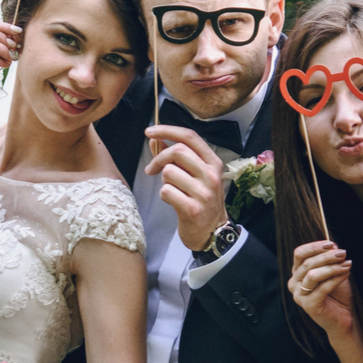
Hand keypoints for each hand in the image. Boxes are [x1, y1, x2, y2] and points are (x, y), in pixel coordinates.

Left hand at [143, 125, 226, 250]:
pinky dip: (164, 195)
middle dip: (158, 159)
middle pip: (177, 151)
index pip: (190, 136)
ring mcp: (203, 192)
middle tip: (151, 170)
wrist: (212, 233)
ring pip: (168, 172)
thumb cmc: (201, 201)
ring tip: (172, 190)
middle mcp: (211, 175)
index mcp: (213, 163)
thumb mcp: (195, 176)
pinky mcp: (192, 209)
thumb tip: (154, 140)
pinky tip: (173, 201)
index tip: (149, 131)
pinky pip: (166, 191)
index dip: (167, 130)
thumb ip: (176, 158)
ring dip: (163, 181)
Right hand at [288, 240, 354, 339]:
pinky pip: (322, 288)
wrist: (342, 317)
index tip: (331, 244)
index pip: (299, 254)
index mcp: (297, 273)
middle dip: (326, 256)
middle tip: (343, 253)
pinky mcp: (308, 305)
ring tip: (347, 263)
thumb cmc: (337, 294)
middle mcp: (294, 284)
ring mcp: (299, 296)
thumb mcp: (333, 272)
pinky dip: (336, 278)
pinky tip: (347, 273)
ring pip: (312, 275)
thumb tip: (333, 246)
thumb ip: (330, 260)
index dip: (314, 246)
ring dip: (332, 267)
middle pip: (307, 263)